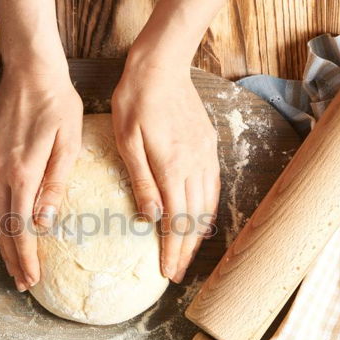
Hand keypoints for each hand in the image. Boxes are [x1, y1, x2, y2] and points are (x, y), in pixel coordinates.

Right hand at [0, 63, 82, 290]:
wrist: (30, 70)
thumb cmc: (57, 104)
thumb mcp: (68, 144)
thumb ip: (54, 185)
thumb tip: (43, 222)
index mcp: (23, 174)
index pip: (21, 228)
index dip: (25, 257)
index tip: (31, 279)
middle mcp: (0, 173)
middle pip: (4, 228)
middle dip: (14, 259)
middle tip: (22, 283)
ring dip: (1, 245)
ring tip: (9, 266)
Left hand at [111, 58, 219, 282]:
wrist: (162, 66)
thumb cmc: (135, 101)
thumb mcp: (127, 141)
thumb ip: (142, 181)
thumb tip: (153, 218)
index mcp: (172, 166)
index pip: (177, 220)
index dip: (173, 249)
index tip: (167, 271)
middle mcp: (195, 165)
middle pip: (196, 219)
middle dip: (186, 250)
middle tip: (176, 272)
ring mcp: (205, 155)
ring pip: (207, 205)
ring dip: (198, 234)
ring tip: (187, 253)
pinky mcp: (208, 146)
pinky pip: (212, 186)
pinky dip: (208, 210)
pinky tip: (201, 219)